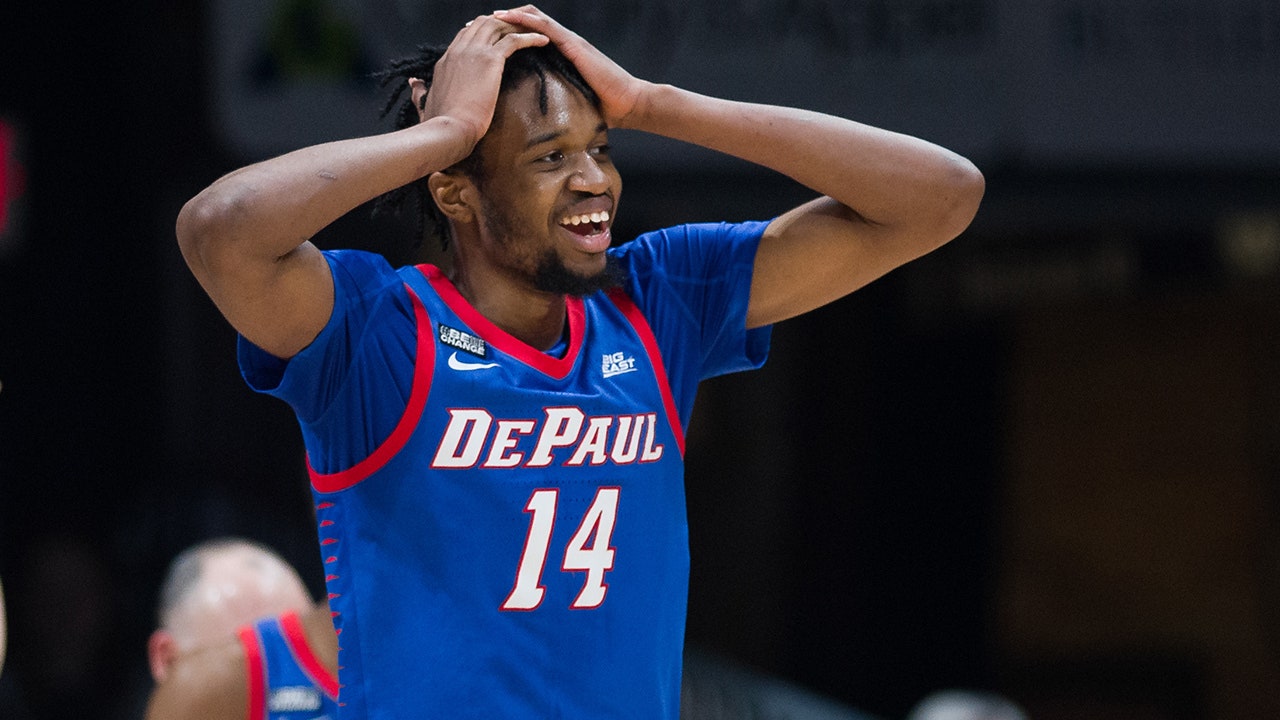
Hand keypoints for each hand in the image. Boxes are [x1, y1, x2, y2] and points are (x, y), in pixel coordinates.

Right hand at [411, 15, 548, 147]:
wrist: (447, 131)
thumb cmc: (438, 126)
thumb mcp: (424, 104)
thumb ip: (419, 91)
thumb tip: (414, 83)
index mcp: (446, 61)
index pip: (465, 36)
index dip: (482, 33)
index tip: (497, 37)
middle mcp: (458, 51)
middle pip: (482, 24)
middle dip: (502, 23)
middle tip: (520, 30)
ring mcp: (473, 53)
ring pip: (498, 26)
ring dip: (518, 26)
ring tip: (535, 31)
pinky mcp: (489, 60)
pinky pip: (514, 40)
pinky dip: (530, 37)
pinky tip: (543, 41)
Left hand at [493, 5, 648, 128]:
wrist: (627, 105)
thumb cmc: (602, 109)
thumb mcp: (567, 102)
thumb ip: (550, 101)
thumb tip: (530, 118)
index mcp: (558, 55)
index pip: (526, 37)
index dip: (502, 34)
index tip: (478, 38)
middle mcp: (562, 43)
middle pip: (526, 22)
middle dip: (500, 21)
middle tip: (474, 23)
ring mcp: (569, 41)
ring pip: (533, 18)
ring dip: (510, 15)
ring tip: (488, 16)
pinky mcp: (574, 45)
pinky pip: (547, 27)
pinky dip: (527, 20)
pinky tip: (509, 17)